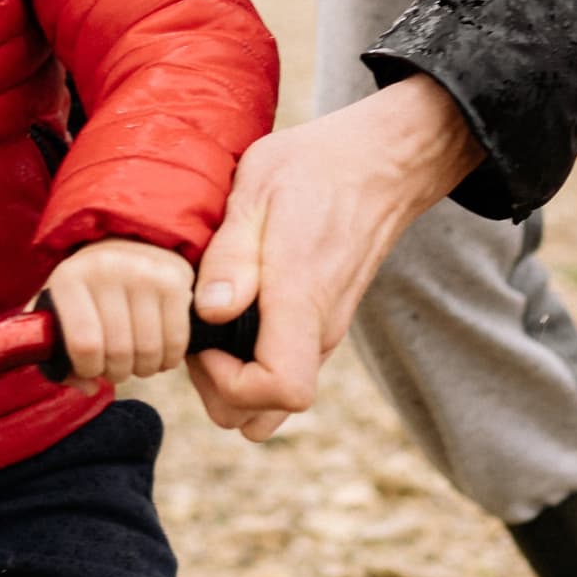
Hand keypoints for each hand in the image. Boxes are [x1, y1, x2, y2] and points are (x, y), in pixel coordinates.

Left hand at [46, 239, 195, 383]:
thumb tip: (88, 386)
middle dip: (117, 372)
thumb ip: (56, 356)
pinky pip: (176, 341)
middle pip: (118, 351)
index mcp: (69, 278)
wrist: (124, 245)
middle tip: (116, 367)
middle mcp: (106, 268)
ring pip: (149, 350)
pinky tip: (159, 353)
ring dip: (143, 368)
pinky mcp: (174, 279)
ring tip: (136, 361)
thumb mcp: (59, 314)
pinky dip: (168, 359)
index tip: (91, 367)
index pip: (83, 345)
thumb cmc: (87, 292)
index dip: (88, 369)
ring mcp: (143, 271)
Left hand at [187, 77, 482, 442]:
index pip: (284, 389)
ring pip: (276, 400)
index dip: (231, 383)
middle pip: (268, 413)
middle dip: (219, 390)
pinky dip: (253, 363)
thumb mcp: (257, 189)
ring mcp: (326, 330)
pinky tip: (233, 314)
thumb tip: (210, 312)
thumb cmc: (315, 167)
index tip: (206, 341)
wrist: (379, 162)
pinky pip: (287, 369)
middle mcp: (321, 328)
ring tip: (212, 325)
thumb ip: (232, 254)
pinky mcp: (324, 324)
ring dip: (234, 382)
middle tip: (197, 334)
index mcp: (303, 298)